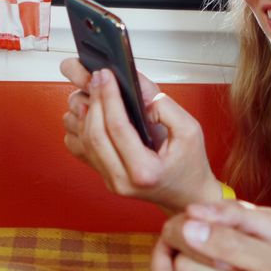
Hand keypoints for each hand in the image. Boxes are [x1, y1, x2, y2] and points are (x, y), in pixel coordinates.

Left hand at [59, 58, 220, 212]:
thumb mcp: (190, 132)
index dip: (109, 97)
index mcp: (145, 171)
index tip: (107, 76)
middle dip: (95, 100)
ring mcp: (111, 181)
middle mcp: (123, 180)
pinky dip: (80, 129)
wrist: (187, 194)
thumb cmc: (190, 166)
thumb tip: (140, 95)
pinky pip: (83, 152)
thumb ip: (166, 109)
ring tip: (92, 92)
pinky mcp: (105, 178)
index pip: (118, 127)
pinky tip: (86, 113)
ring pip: (85, 142)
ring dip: (85, 113)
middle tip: (97, 78)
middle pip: (95, 134)